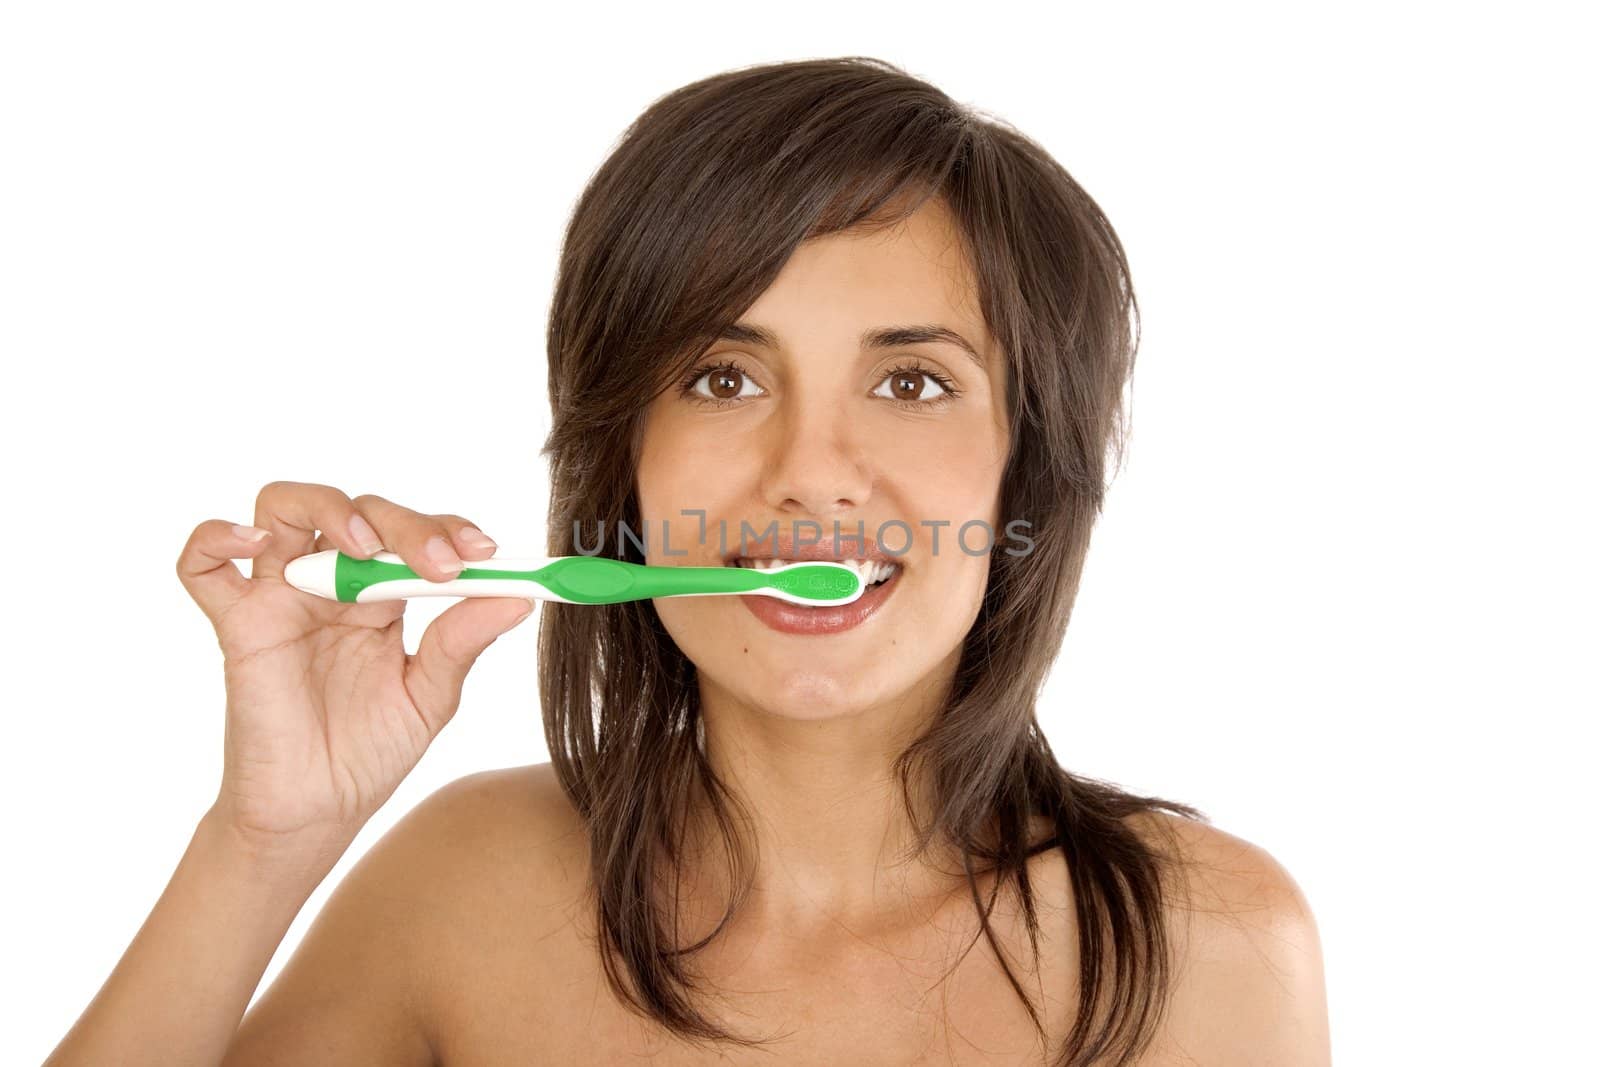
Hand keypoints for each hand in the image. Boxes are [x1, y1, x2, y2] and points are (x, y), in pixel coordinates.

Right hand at [176, 481, 533, 854]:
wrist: (316, 812)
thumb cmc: (368, 752)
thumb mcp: (429, 696)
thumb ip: (462, 643)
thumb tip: (519, 599)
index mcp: (381, 596)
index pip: (412, 534)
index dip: (447, 531)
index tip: (486, 555)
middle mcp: (330, 585)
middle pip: (358, 511)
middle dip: (405, 526)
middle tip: (441, 565)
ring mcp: (280, 599)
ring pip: (282, 509)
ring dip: (328, 508)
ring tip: (363, 545)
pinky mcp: (238, 627)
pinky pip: (203, 568)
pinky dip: (215, 539)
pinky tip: (254, 543)